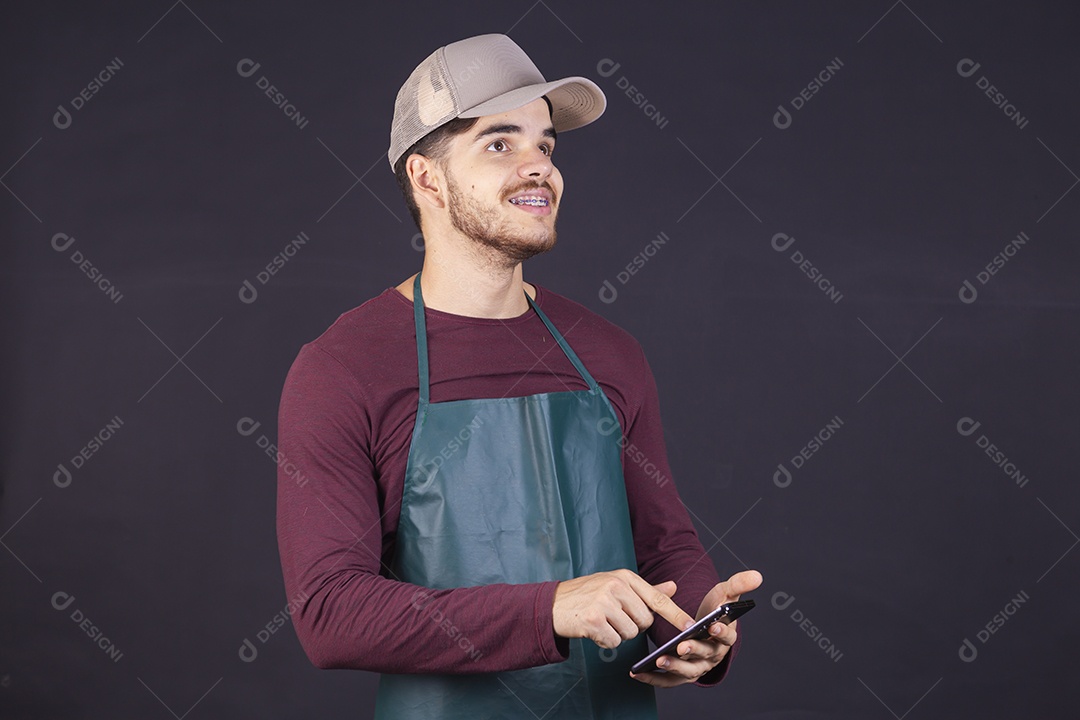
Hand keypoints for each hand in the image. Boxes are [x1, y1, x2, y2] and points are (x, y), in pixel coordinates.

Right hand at [552, 569, 692, 648]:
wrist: (552, 604)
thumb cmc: (587, 595)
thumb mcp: (616, 585)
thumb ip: (645, 590)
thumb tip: (673, 587)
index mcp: (625, 577)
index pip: (656, 598)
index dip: (675, 614)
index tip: (690, 626)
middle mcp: (615, 586)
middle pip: (644, 621)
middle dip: (633, 626)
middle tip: (614, 618)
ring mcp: (603, 602)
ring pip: (630, 633)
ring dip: (618, 634)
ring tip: (602, 621)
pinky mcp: (593, 619)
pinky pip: (614, 641)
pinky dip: (605, 641)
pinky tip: (593, 630)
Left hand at [631, 569, 762, 686]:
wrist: (704, 628)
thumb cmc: (715, 611)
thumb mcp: (726, 595)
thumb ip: (739, 585)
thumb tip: (757, 575)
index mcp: (726, 637)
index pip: (728, 637)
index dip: (721, 632)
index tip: (713, 626)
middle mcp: (714, 655)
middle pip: (705, 654)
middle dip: (694, 650)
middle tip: (682, 646)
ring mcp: (698, 666)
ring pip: (688, 670)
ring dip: (675, 666)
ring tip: (659, 660)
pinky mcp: (682, 674)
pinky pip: (669, 680)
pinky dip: (655, 679)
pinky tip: (638, 673)